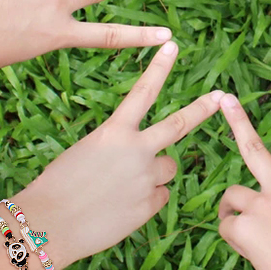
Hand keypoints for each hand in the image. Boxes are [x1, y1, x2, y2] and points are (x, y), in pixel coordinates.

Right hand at [13, 42, 223, 267]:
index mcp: (114, 131)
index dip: (160, 68)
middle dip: (202, 109)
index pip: (143, 91)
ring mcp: (146, 178)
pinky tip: (122, 207)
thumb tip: (139, 155)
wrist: (50, 224)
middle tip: (221, 96)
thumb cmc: (58, 185)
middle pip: (178, 125)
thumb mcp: (87, 151)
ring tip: (125, 187)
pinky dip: (146, 200)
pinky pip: (159, 197)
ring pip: (169, 169)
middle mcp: (136, 150)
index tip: (173, 45)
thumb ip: (118, 146)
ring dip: (155, 173)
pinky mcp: (150, 206)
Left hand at [217, 93, 270, 269]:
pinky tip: (254, 252)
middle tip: (225, 99)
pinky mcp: (245, 225)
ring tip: (253, 237)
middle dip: (238, 120)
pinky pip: (227, 227)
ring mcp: (263, 205)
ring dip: (234, 214)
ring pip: (232, 198)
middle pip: (255, 148)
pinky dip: (236, 240)